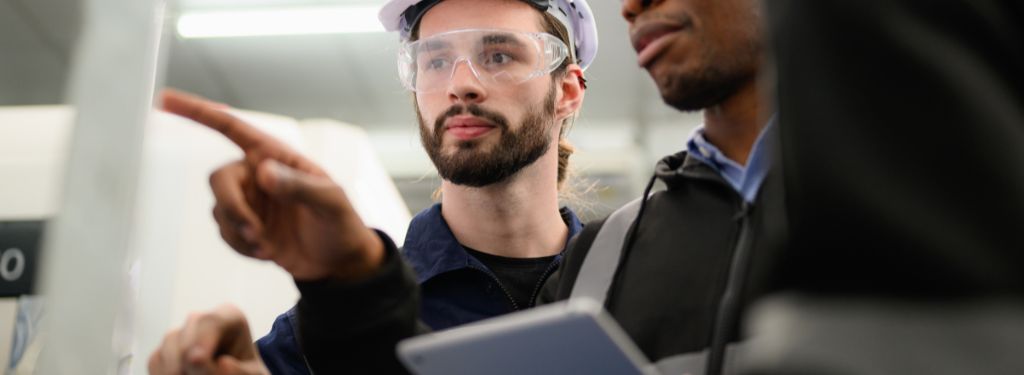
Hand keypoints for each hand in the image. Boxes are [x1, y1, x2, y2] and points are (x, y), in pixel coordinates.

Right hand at [148, 304, 268, 374]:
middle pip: (186, 338)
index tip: (197, 360)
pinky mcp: (164, 350)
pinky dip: (163, 374)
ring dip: (177, 372)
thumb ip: (237, 371)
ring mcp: (180, 333)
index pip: (211, 321)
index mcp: (229, 316)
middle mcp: (200, 320)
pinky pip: (156, 362)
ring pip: (168, 350)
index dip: (201, 342)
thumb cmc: (244, 372)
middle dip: (190, 365)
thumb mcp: (251, 374)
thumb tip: (221, 363)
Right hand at [162, 89, 383, 280]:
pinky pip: (225, 233)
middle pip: (218, 179)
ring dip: (238, 232)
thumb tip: (263, 173)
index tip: (166, 100)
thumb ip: (300, 187)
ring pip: (219, 210)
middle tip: (254, 231)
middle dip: (232, 207)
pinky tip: (267, 252)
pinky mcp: (246, 228)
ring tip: (267, 246)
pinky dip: (241, 246)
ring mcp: (250, 202)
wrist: (339, 260)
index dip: (197, 112)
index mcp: (276, 156)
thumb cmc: (341, 222)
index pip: (232, 128)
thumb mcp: (331, 202)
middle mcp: (257, 174)